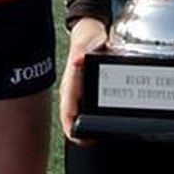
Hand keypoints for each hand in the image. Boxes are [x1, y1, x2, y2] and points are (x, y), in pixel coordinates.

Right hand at [60, 18, 107, 140]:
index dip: (71, 129)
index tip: (80, 140)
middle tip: (94, 142)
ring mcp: (80, 92)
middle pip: (74, 119)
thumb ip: (83, 49)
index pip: (67, 112)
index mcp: (70, 83)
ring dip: (88, 126)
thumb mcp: (88, 41)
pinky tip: (106, 121)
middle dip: (82, 133)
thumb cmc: (88, 37)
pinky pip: (88, 108)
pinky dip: (94, 116)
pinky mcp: (88, 91)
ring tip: (100, 136)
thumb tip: (79, 59)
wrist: (90, 31)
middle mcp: (73, 91)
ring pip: (81, 115)